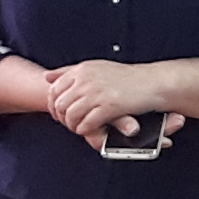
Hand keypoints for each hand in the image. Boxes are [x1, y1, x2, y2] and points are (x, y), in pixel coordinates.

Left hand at [43, 60, 161, 138]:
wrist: (151, 82)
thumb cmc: (125, 77)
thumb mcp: (95, 68)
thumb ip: (69, 71)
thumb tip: (46, 77)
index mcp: (82, 70)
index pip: (54, 89)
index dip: (53, 105)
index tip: (59, 114)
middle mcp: (87, 79)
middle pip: (60, 104)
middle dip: (62, 118)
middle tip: (69, 124)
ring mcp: (97, 93)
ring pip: (71, 116)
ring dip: (73, 126)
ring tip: (79, 128)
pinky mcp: (108, 107)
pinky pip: (87, 124)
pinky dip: (86, 130)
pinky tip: (91, 130)